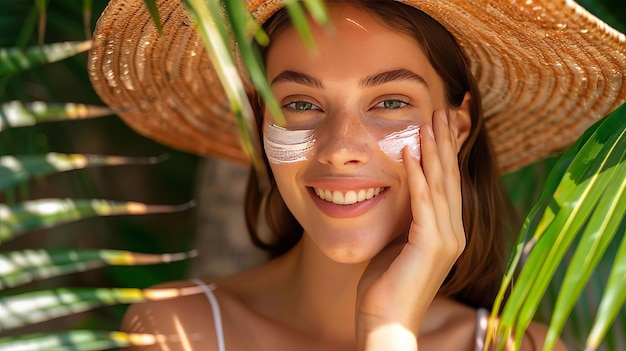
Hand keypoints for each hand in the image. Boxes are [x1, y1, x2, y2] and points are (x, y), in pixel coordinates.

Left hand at [356, 109, 466, 349]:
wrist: (386, 320)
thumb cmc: (387, 284)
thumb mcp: (399, 242)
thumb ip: (407, 218)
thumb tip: (400, 193)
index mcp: (448, 232)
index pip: (448, 184)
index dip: (446, 152)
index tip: (440, 125)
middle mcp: (454, 232)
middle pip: (450, 177)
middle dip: (445, 141)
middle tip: (442, 110)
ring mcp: (447, 239)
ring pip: (441, 184)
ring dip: (434, 149)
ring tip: (430, 119)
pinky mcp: (431, 245)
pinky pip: (424, 201)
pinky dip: (417, 174)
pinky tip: (411, 150)